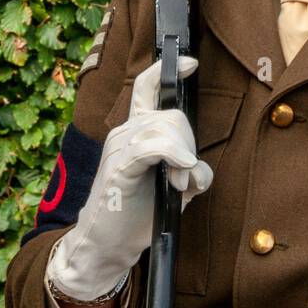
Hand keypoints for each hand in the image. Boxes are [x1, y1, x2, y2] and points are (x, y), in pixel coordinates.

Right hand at [46, 57, 212, 302]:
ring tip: (177, 183)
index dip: (167, 72)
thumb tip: (198, 169)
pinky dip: (171, 154)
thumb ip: (192, 171)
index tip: (190, 63)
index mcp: (136, 132)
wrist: (110, 244)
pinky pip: (150, 147)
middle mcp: (125, 132)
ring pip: (164, 128)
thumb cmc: (140, 213)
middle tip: (184, 177)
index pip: (147, 89)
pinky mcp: (118, 167)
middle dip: (189, 143)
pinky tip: (179, 170)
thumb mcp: (176, 188)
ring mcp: (119, 147)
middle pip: (172, 115)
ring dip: (182, 155)